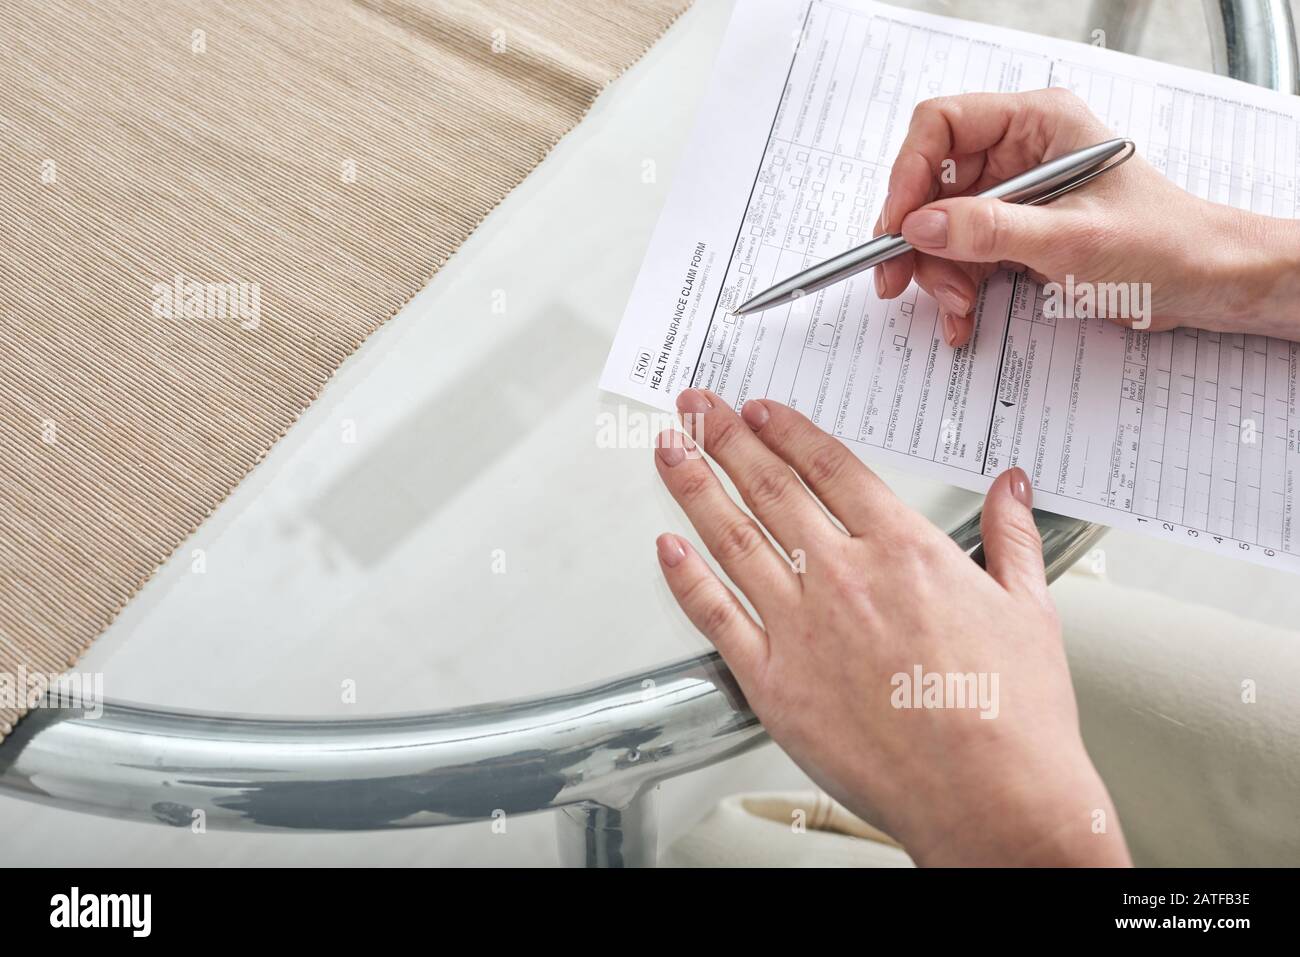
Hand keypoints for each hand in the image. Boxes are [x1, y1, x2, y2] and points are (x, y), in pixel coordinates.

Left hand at [654, 388, 1129, 865]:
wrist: (992, 797)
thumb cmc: (1013, 715)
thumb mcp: (1029, 608)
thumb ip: (1010, 536)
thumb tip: (1011, 485)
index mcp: (903, 551)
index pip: (829, 467)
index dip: (786, 431)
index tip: (759, 410)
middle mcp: (843, 578)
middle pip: (770, 488)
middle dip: (726, 439)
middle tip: (697, 407)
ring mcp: (801, 628)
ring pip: (732, 538)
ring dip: (694, 486)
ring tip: (670, 451)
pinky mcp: (773, 683)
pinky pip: (715, 617)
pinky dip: (686, 579)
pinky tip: (666, 549)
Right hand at [875, 88, 1299, 345]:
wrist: (1205, 283)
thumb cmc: (1163, 244)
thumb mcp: (1069, 239)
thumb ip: (990, 229)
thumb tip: (922, 225)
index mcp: (1038, 123)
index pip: (943, 126)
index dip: (909, 174)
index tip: (897, 224)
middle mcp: (1021, 151)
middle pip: (933, 183)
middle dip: (918, 238)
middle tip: (898, 279)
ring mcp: (1017, 194)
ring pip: (942, 227)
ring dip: (938, 272)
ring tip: (957, 307)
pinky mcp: (1017, 233)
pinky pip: (963, 255)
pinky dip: (955, 288)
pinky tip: (962, 316)